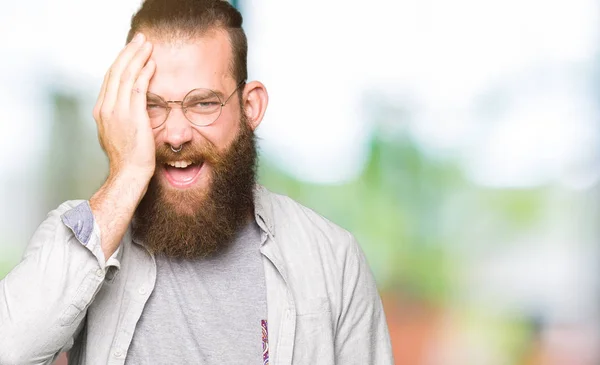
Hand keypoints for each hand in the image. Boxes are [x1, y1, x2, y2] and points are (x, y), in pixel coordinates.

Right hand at [93, 33, 156, 180]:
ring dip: (137, 58)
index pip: (109, 79)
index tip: (130, 51)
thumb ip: (118, 117)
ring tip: (147, 46)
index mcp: (101, 112)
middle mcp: (106, 108)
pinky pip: (137, 88)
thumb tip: (125, 107)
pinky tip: (151, 64)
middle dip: (128, 53)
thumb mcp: (116, 133)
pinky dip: (144, 73)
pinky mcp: (132, 116)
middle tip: (139, 40)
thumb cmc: (127, 158)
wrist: (128, 174)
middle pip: (115, 72)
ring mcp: (118, 111)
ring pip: (125, 76)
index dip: (120, 61)